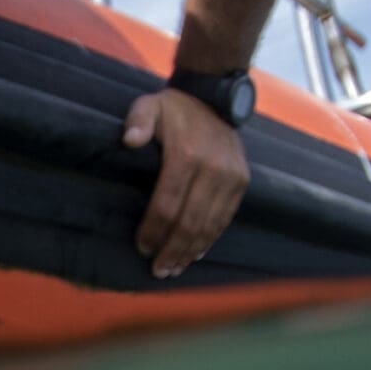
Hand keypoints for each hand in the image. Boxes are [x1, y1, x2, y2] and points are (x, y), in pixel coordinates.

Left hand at [122, 87, 248, 278]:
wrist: (214, 99)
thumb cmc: (174, 109)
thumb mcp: (150, 105)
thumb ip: (138, 121)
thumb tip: (129, 141)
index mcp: (187, 154)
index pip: (167, 204)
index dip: (154, 230)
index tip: (141, 248)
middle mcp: (213, 169)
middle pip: (189, 221)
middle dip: (172, 250)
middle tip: (158, 270)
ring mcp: (230, 177)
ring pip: (209, 224)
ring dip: (191, 251)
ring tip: (174, 269)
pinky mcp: (241, 182)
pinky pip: (225, 218)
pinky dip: (210, 238)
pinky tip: (196, 254)